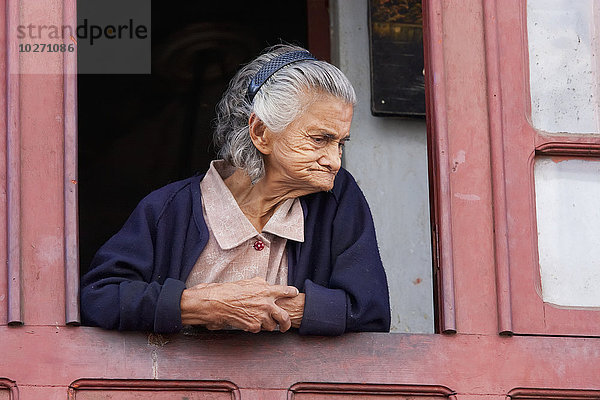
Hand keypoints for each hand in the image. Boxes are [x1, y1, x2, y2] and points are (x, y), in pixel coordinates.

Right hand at [180, 277, 298, 332]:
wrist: (217, 303)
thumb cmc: (229, 291)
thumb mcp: (248, 282)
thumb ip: (260, 285)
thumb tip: (267, 285)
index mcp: (267, 291)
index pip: (286, 291)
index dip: (291, 292)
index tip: (294, 293)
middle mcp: (267, 304)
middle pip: (285, 317)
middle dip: (287, 323)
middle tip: (285, 326)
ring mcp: (261, 316)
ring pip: (272, 326)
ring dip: (267, 325)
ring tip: (258, 321)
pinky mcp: (253, 326)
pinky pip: (259, 329)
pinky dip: (254, 327)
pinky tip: (247, 321)